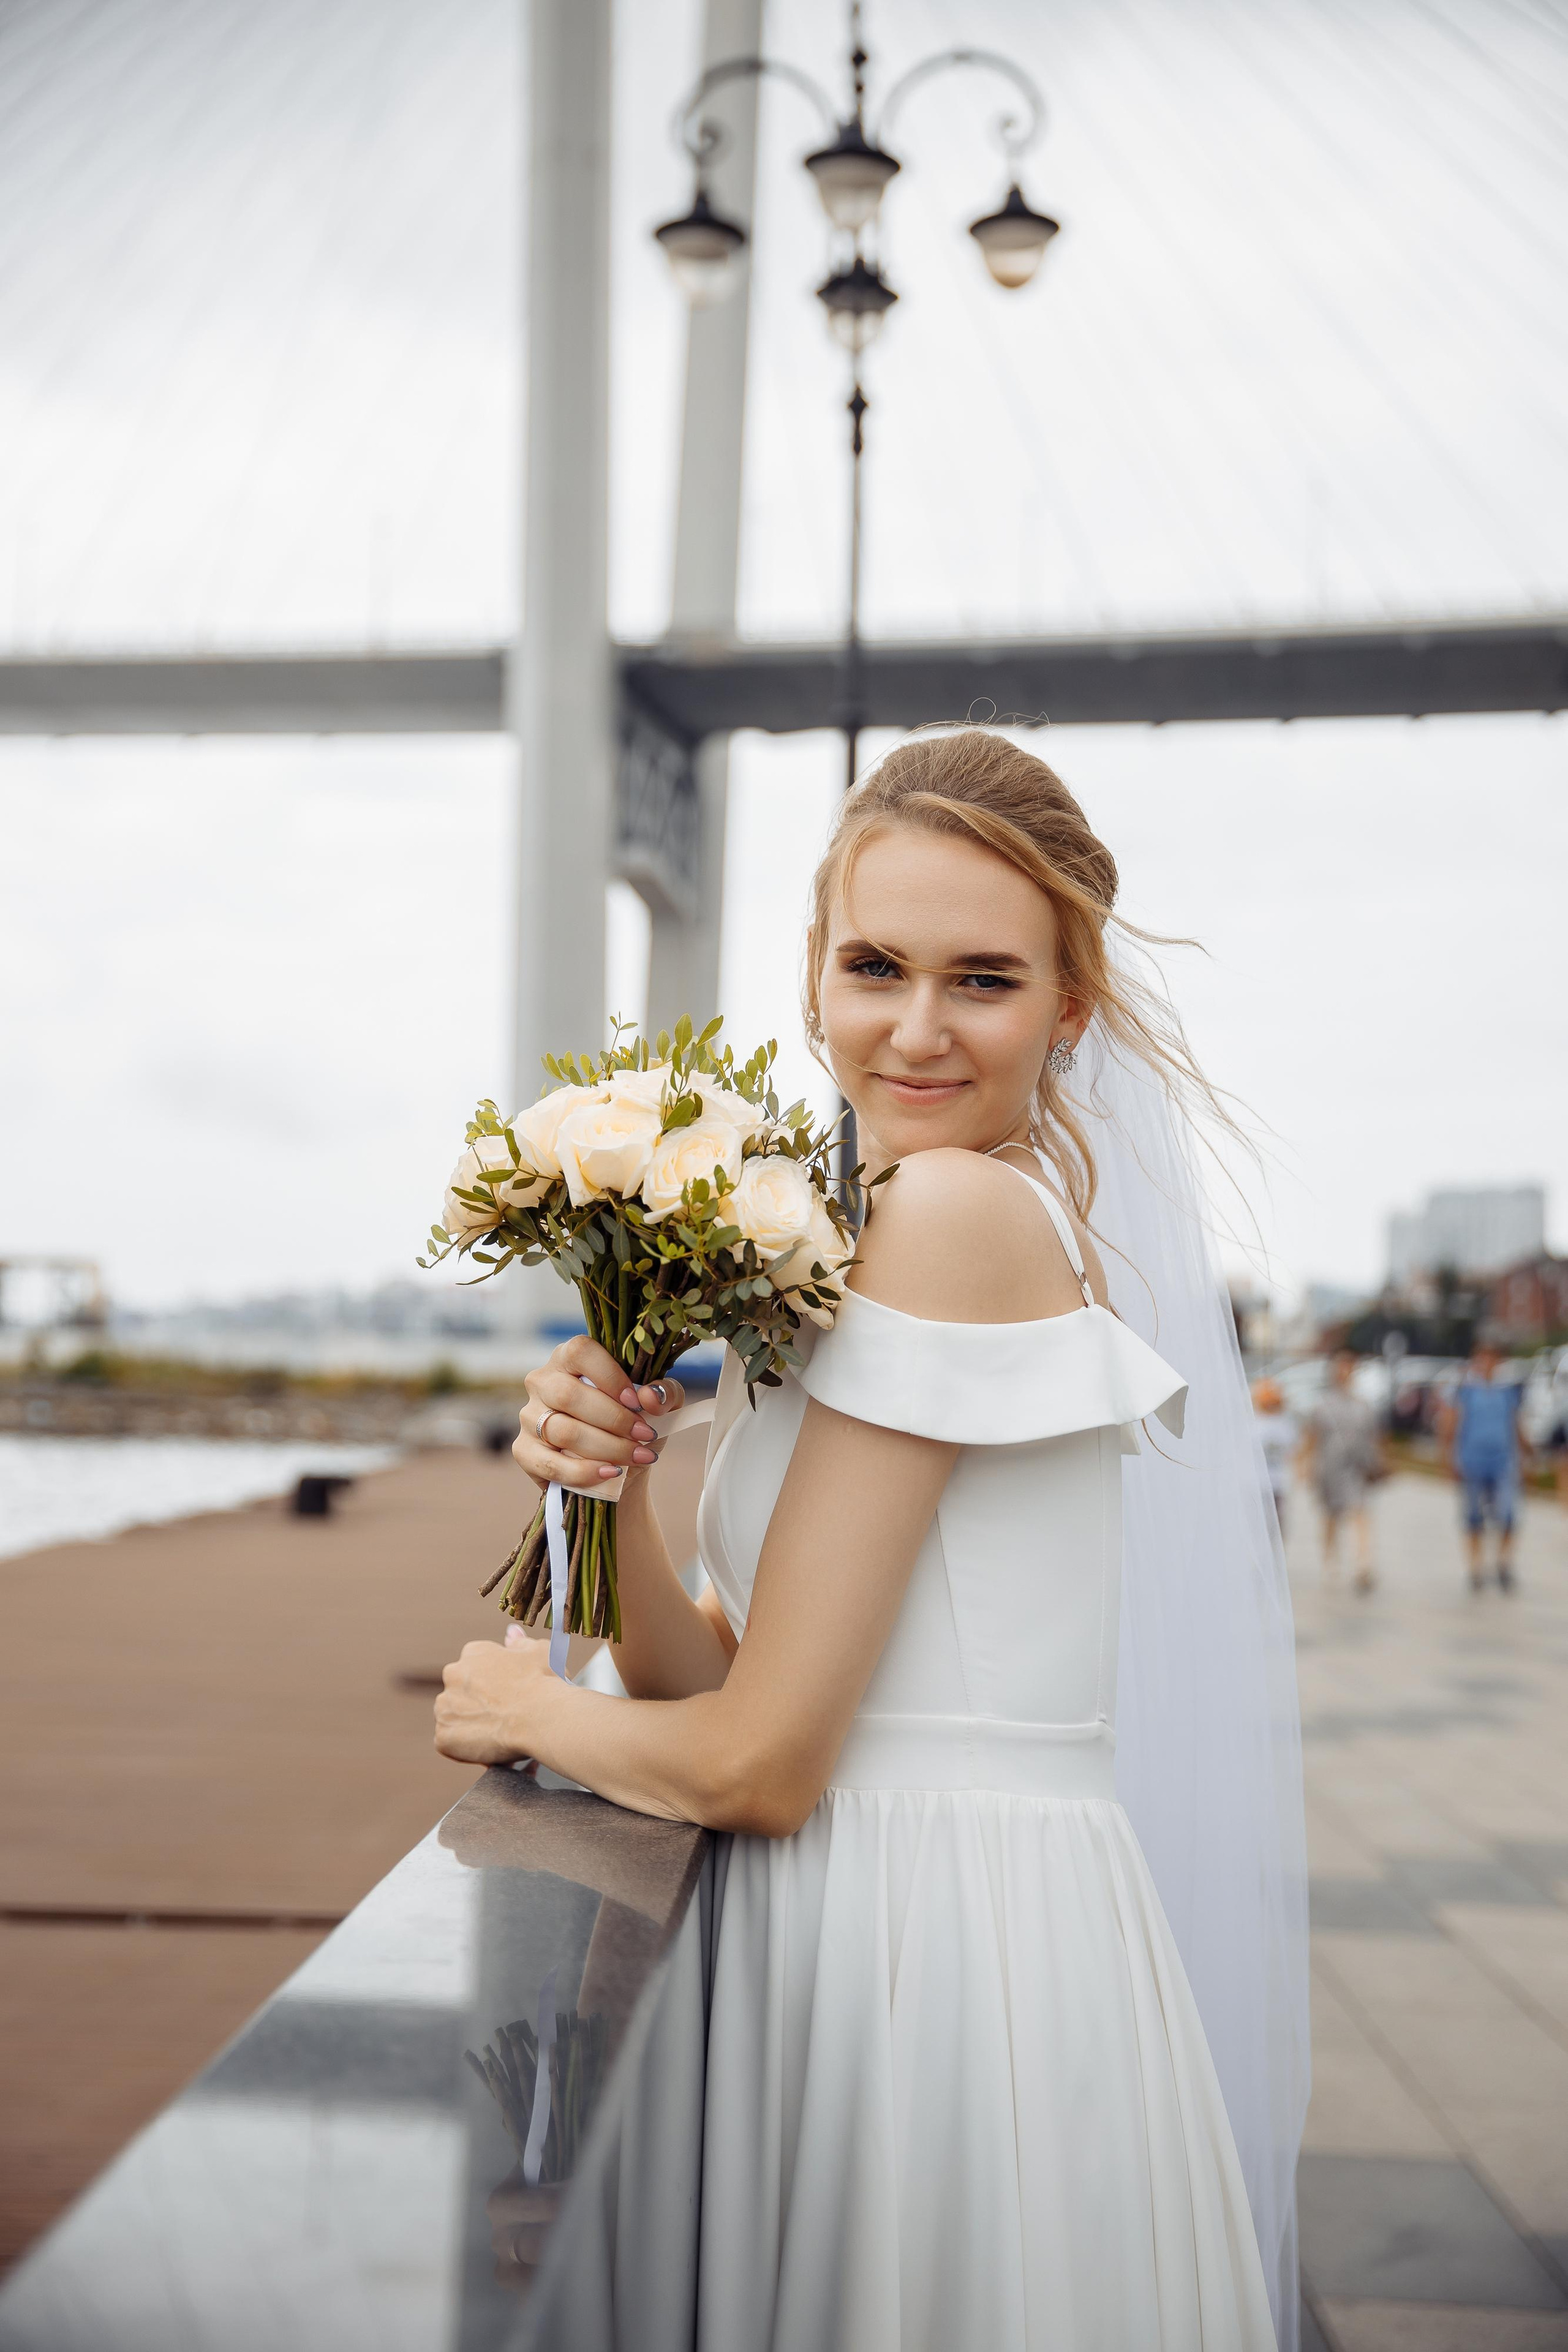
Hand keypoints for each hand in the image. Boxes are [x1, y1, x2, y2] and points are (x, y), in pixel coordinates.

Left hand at [435, 1629, 558, 1764]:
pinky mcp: (443, 1737)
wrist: (541, 1717)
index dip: (493, 1684)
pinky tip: (486, 1746)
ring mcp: (445, 1707)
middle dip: (476, 1702)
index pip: (475, 1667)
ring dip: (468, 1723)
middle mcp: (452, 1675)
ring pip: (452, 1717)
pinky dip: (464, 1747)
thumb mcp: (540, 1652)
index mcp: (473, 1653)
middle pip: (460, 1691)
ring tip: (496, 1733)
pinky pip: (449, 1742)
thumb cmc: (544, 1683)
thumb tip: (511, 1632)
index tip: (507, 1695)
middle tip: (502, 1716)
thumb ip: (520, 1642)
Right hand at [513, 1334, 684, 1493]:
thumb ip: (665, 1393)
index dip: (610, 1376)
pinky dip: (584, 1471)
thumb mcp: (658, 1406)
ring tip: (638, 1456)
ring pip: (563, 1431)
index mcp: (570, 1358)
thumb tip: (651, 1395)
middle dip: (614, 1419)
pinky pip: (550, 1463)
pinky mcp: (524, 1451)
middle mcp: (543, 1381)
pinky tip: (610, 1472)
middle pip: (569, 1394)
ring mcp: (529, 1416)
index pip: (580, 1352)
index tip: (637, 1401)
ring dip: (607, 1447)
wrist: (616, 1471)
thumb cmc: (632, 1426)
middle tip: (645, 1435)